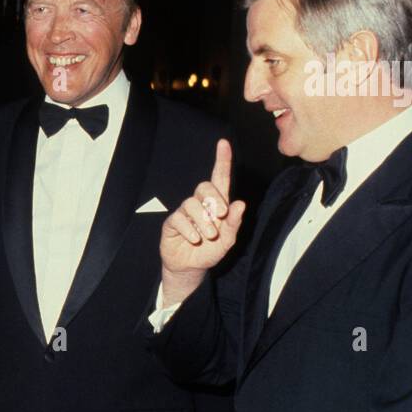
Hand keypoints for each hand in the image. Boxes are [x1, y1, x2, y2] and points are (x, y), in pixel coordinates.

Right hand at [160, 139, 245, 303]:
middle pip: (204, 187)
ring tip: (208, 236)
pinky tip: (195, 239)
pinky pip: (179, 218)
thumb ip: (234, 223)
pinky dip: (190, 229)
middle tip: (220, 216)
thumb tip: (240, 204)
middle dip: (213, 199)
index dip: (222, 160)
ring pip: (191, 204)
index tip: (224, 143)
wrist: (191, 268)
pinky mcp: (172, 223)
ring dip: (203, 221)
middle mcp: (199, 204)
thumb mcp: (228, 240)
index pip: (219, 178)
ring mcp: (184, 212)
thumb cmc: (211, 251)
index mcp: (216, 204)